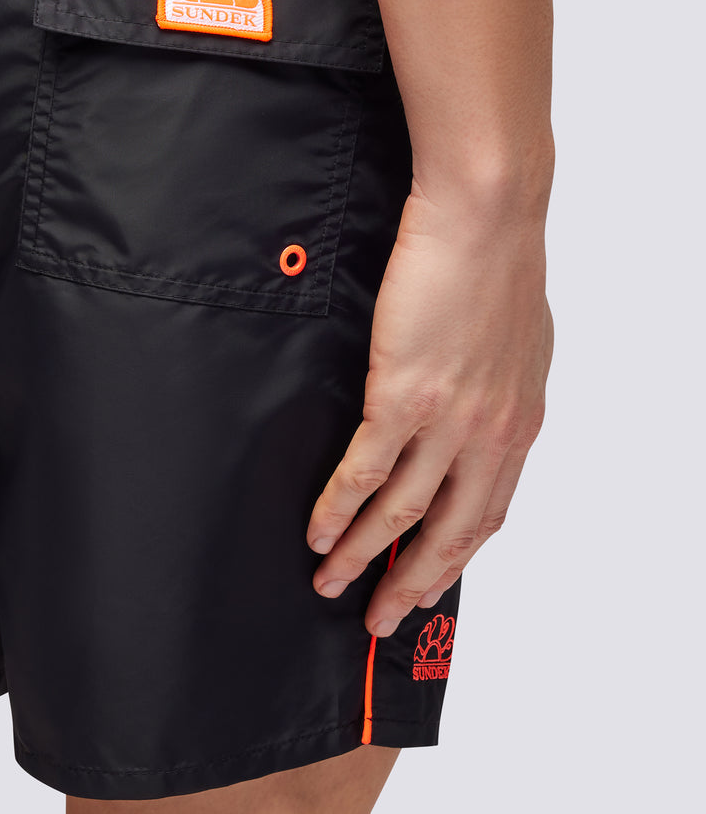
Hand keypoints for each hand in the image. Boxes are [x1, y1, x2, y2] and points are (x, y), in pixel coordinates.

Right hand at [306, 179, 554, 635]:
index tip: (427, 586)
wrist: (485, 218)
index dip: (453, 557)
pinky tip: (317, 529)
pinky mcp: (403, 398)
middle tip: (380, 617)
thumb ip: (499, 390)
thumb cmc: (497, 265)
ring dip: (362, 556)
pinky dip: (337, 509)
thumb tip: (477, 411)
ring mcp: (448, 422)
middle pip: (449, 533)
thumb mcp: (517, 344)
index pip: (488, 512)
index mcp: (518, 424)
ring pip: (401, 513)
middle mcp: (490, 436)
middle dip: (410, 583)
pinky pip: (364, 472)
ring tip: (331, 582)